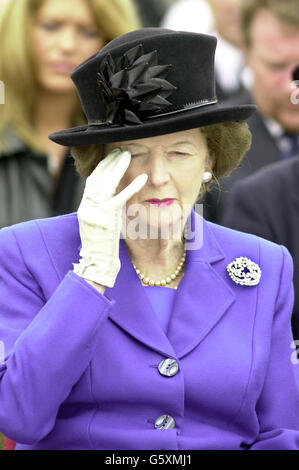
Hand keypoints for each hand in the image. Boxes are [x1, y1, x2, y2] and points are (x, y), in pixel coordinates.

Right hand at [73, 148, 147, 287]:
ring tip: (126, 154)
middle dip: (108, 162)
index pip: (93, 181)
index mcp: (85, 207)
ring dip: (117, 167)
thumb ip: (103, 210)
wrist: (97, 265)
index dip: (102, 167)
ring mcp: (96, 211)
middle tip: (119, 149)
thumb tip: (110, 197)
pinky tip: (142, 177)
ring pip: (107, 183)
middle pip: (98, 177)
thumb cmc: (101, 249)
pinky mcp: (108, 218)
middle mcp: (88, 207)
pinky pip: (121, 198)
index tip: (109, 156)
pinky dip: (132, 187)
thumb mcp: (98, 225)